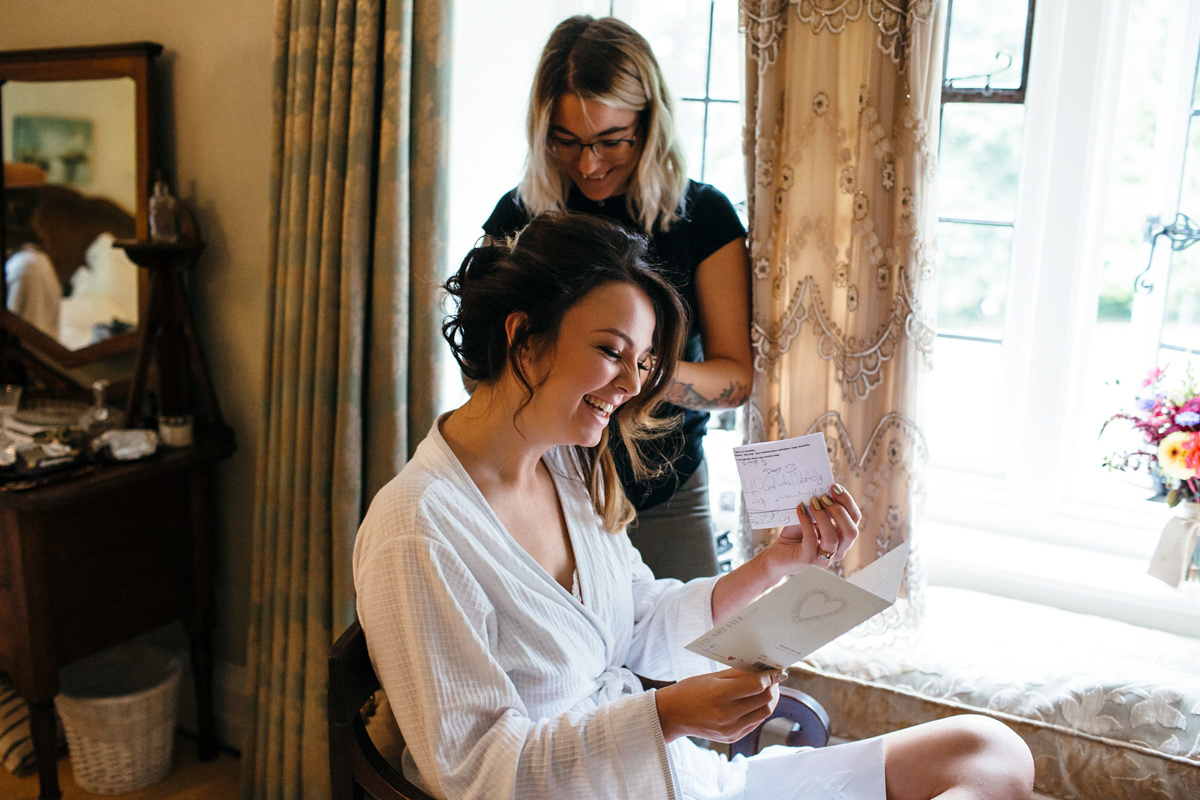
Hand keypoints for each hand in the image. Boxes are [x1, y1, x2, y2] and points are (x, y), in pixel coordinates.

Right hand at [654, 669, 782, 742]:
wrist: (672, 715)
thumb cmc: (689, 691)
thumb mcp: (712, 677)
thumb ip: (737, 674)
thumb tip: (760, 669)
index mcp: (720, 696)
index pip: (757, 685)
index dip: (770, 676)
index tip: (776, 670)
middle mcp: (728, 715)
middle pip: (765, 700)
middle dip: (773, 687)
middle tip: (773, 678)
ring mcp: (731, 729)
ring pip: (764, 713)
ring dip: (769, 699)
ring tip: (767, 689)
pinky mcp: (733, 737)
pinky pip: (755, 722)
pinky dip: (760, 710)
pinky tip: (755, 701)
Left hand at [763, 485, 860, 580]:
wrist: (779, 553)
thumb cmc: (796, 534)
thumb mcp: (811, 517)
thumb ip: (819, 506)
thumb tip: (820, 488)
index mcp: (843, 536)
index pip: (855, 518)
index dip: (847, 501)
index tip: (834, 487)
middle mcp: (839, 549)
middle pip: (851, 531)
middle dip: (839, 511)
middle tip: (823, 497)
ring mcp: (825, 558)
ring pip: (833, 538)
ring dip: (823, 517)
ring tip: (813, 502)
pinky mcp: (808, 559)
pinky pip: (811, 540)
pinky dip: (806, 522)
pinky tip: (800, 509)